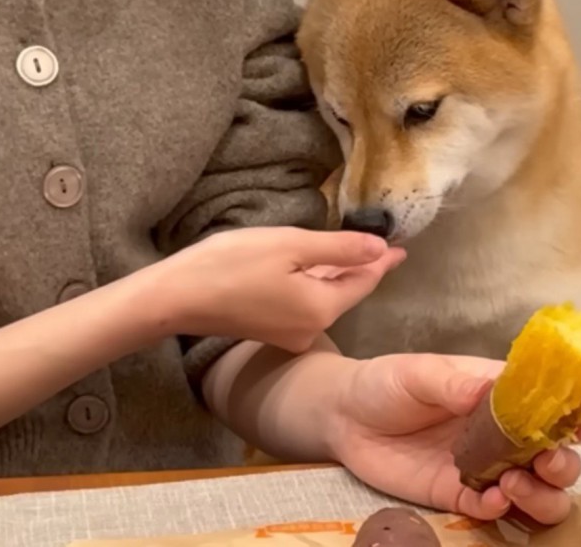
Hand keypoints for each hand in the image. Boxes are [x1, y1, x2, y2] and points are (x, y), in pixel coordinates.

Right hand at [145, 227, 405, 352]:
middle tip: (384, 247)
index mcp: (322, 308)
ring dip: (338, 275)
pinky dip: (314, 283)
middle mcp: (312, 329)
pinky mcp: (269, 330)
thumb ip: (339, 249)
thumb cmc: (232, 265)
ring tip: (356, 254)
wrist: (178, 297)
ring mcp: (289, 334)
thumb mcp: (291, 247)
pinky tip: (316, 269)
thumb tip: (380, 249)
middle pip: (346, 292)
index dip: (383, 261)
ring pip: (325, 298)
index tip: (402, 248)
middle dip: (363, 268)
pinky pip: (304, 303)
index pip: (365, 281)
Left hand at [327, 354, 580, 523]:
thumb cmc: (387, 382)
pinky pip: (492, 509)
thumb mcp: (419, 373)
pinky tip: (491, 500)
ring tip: (515, 483)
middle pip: (557, 458)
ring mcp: (484, 467)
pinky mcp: (458, 494)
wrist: (343, 416)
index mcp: (502, 396)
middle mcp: (503, 434)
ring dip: (540, 493)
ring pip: (536, 491)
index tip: (574, 428)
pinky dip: (500, 508)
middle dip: (563, 465)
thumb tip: (488, 390)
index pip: (552, 408)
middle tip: (544, 463)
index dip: (572, 420)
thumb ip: (453, 384)